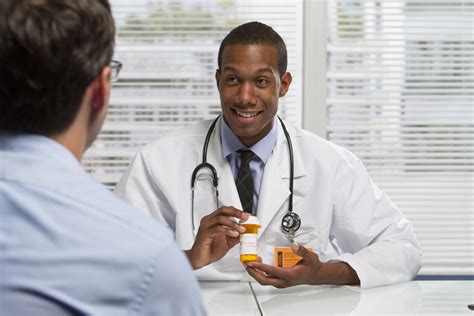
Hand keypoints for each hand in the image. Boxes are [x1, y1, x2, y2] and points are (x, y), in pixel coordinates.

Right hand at [186, 206, 248, 269]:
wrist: (200, 260)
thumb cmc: (211, 250)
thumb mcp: (228, 241)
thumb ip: (236, 235)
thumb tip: (247, 231)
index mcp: (213, 220)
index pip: (226, 210)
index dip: (237, 211)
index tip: (247, 215)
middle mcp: (208, 221)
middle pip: (223, 210)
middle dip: (236, 213)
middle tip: (245, 217)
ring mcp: (205, 227)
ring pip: (220, 219)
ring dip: (233, 223)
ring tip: (241, 229)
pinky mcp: (204, 234)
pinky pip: (217, 229)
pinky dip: (227, 230)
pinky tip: (234, 234)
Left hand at [244, 243, 359, 287]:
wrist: (316, 275)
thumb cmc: (312, 267)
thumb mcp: (311, 257)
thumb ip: (302, 251)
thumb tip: (294, 245)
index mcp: (290, 275)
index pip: (271, 271)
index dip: (260, 267)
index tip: (252, 262)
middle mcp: (284, 281)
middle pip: (264, 280)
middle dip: (253, 272)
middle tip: (246, 263)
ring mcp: (282, 282)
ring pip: (264, 281)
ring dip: (256, 273)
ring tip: (250, 263)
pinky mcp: (280, 281)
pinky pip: (267, 279)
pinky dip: (260, 273)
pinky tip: (258, 265)